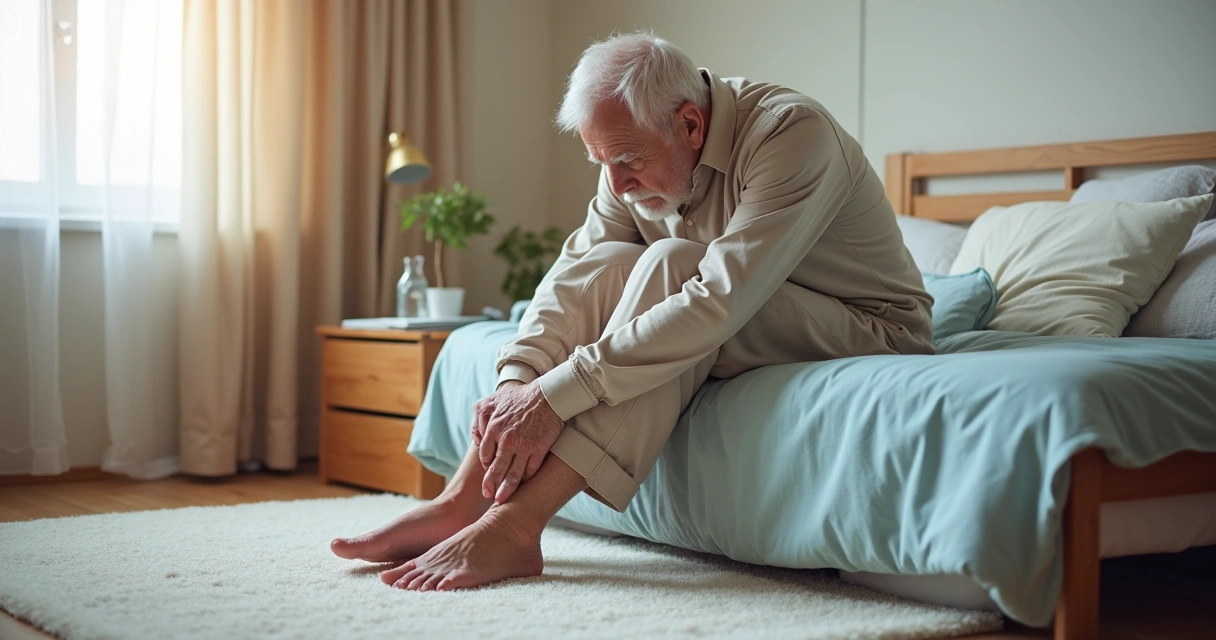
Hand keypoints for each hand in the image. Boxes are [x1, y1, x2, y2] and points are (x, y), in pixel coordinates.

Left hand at [470, 380, 563, 503]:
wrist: (546, 395)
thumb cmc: (518, 397)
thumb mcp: (490, 402)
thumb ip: (479, 418)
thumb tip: (476, 437)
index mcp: (492, 429)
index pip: (485, 455)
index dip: (486, 466)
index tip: (488, 473)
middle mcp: (506, 439)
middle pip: (496, 468)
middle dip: (490, 484)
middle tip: (488, 495)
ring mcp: (523, 445)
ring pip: (512, 473)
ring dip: (507, 489)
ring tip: (501, 500)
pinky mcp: (539, 448)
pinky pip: (531, 469)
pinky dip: (527, 479)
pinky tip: (524, 485)